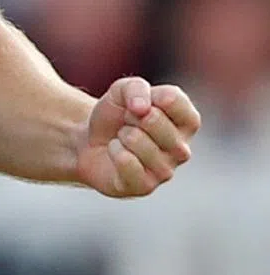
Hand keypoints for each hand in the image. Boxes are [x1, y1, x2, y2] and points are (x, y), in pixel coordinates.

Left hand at [76, 76, 200, 197]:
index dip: (150, 95)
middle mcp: (181, 149)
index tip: (140, 101)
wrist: (90, 142)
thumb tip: (143, 108)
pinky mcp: (144, 186)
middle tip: (128, 122)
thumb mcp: (122, 90)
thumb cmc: (116, 115)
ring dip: (121, 134)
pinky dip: (114, 150)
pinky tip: (116, 152)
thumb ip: (136, 88)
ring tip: (122, 138)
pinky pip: (126, 162)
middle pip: (154, 119)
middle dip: (130, 115)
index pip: (175, 100)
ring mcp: (165, 171)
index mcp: (185, 122)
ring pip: (137, 140)